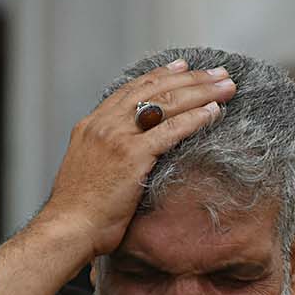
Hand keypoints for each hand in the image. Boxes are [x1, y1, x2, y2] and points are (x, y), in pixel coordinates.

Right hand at [39, 59, 235, 257]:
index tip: (184, 67)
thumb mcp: (89, 169)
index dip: (162, 75)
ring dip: (201, 92)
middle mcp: (103, 124)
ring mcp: (117, 137)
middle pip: (154, 89)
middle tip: (218, 71)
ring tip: (227, 86)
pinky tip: (215, 112)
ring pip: (166, 103)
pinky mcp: (132, 155)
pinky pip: (171, 130)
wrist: (67, 228)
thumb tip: (127, 152)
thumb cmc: (79, 211)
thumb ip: (106, 152)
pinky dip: (196, 118)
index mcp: (91, 125)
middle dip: (191, 78)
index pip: (132, 89)